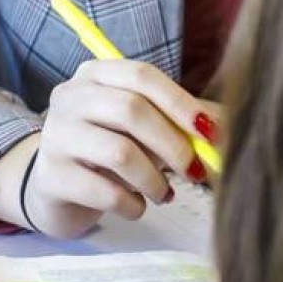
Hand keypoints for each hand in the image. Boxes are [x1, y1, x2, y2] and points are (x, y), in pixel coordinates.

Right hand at [0, 62, 217, 238]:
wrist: (58, 189)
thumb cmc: (109, 151)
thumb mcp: (145, 129)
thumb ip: (183, 122)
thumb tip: (231, 126)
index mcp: (95, 75)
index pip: (141, 75)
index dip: (180, 103)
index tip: (209, 133)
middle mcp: (69, 97)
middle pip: (131, 110)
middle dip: (173, 144)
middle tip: (194, 172)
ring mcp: (56, 135)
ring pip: (120, 152)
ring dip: (154, 180)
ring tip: (163, 194)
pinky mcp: (51, 176)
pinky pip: (105, 192)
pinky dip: (132, 205)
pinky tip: (134, 206)